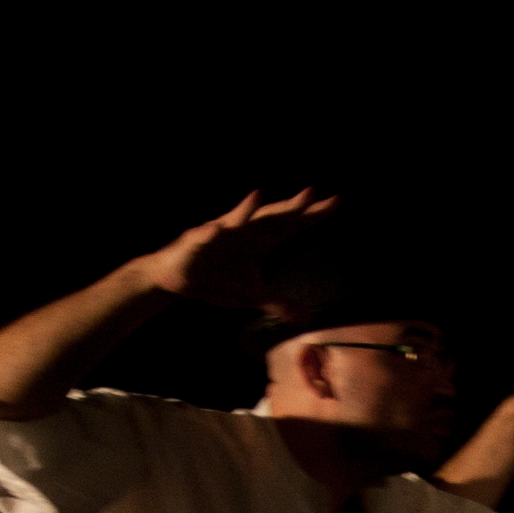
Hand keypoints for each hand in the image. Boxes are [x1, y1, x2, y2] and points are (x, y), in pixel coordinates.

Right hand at [136, 187, 338, 306]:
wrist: (178, 280)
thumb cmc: (217, 282)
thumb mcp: (253, 297)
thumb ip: (279, 304)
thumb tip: (305, 319)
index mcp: (260, 241)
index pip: (292, 226)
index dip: (313, 215)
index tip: (335, 201)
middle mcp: (244, 232)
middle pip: (272, 218)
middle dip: (290, 207)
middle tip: (312, 193)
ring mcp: (221, 235)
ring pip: (238, 221)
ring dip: (249, 210)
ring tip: (259, 196)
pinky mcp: (196, 243)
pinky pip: (203, 237)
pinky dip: (209, 233)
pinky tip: (216, 230)